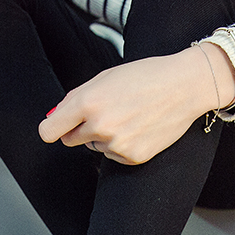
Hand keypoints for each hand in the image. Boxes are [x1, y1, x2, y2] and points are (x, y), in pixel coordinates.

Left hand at [38, 44, 234, 164]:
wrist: (184, 87)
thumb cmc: (145, 77)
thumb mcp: (104, 78)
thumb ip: (75, 99)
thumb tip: (53, 118)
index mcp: (88, 102)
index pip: (49, 131)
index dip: (53, 128)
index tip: (58, 127)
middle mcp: (99, 126)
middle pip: (70, 141)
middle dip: (79, 130)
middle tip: (103, 114)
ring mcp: (116, 144)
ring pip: (95, 147)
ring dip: (104, 136)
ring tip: (128, 116)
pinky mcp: (132, 157)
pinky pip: (114, 156)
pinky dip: (122, 145)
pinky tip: (139, 128)